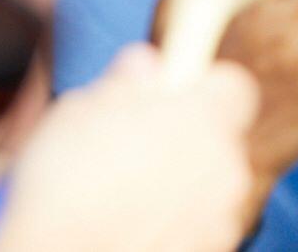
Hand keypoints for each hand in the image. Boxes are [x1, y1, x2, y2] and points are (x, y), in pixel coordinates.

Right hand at [0, 45, 258, 251]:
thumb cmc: (66, 188)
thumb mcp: (81, 110)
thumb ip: (126, 82)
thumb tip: (144, 65)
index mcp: (202, 117)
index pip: (231, 85)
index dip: (200, 87)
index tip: (170, 97)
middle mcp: (225, 165)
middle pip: (218, 138)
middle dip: (184, 140)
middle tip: (134, 150)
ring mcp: (220, 214)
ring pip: (208, 185)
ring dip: (179, 185)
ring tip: (123, 195)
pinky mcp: (209, 248)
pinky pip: (197, 225)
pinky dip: (174, 224)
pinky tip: (131, 226)